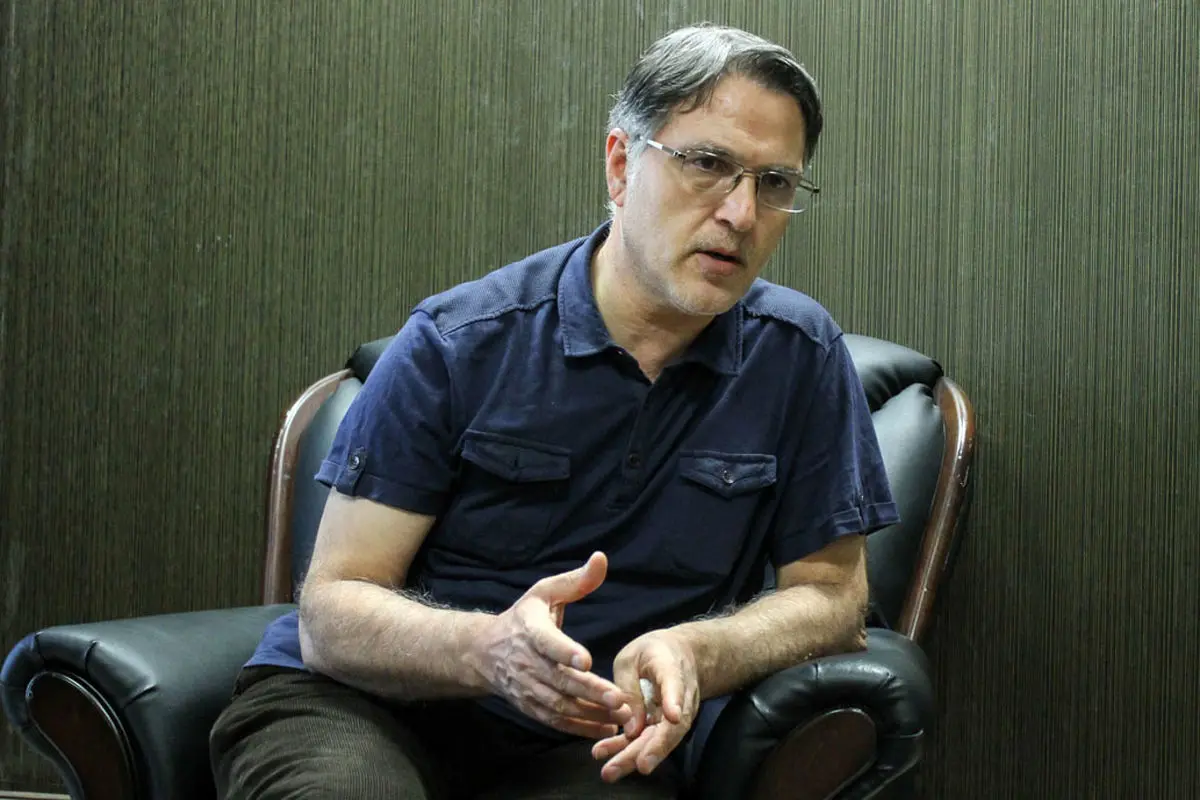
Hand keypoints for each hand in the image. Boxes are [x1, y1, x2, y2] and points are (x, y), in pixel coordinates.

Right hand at [467, 552, 632, 737]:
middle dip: (589, 691)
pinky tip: (606, 727)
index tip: (587, 660)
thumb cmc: (524, 617)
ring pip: (559, 704)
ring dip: (589, 712)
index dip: (565, 651)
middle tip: (619, 697)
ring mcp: (527, 687)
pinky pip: (555, 720)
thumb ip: (576, 580)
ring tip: (621, 714)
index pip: (547, 642)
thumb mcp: (545, 592)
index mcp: (530, 629)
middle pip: (559, 680)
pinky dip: (579, 727)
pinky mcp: (530, 706)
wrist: (484, 651)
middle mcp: (526, 662)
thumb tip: (601, 558)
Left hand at [592, 629, 699, 781]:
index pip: (675, 685)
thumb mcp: (633, 657)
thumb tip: (629, 729)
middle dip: (651, 748)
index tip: (674, 716)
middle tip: (632, 765)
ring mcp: (676, 715)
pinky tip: (609, 758)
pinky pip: (650, 740)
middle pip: (669, 726)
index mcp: (671, 668)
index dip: (674, 700)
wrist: (681, 655)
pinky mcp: (666, 725)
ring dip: (637, 757)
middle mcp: (680, 697)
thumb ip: (629, 689)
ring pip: (661, 740)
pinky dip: (630, 750)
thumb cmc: (653, 652)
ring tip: (611, 771)